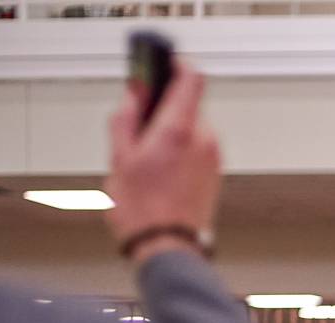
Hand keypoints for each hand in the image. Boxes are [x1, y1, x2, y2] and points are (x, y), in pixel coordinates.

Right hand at [105, 63, 219, 261]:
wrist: (169, 247)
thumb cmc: (144, 211)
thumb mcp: (119, 157)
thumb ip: (126, 118)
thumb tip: (134, 94)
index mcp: (179, 130)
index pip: (191, 78)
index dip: (176, 65)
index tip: (161, 64)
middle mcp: (204, 140)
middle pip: (188, 104)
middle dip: (163, 108)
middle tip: (138, 124)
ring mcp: (213, 157)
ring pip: (191, 126)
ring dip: (170, 130)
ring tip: (146, 156)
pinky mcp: (215, 171)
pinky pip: (197, 146)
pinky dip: (180, 147)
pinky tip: (160, 169)